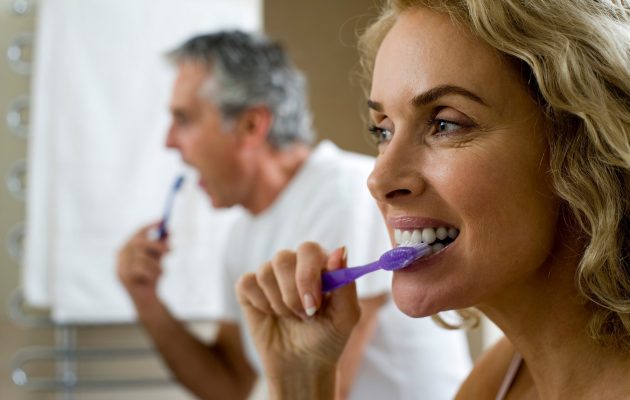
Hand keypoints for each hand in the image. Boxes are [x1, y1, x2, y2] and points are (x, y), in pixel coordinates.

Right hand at [117, 222, 169, 307]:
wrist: (148, 300)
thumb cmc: (152, 277)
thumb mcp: (158, 259)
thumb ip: (161, 245)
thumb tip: (169, 230)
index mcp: (127, 249)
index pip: (137, 233)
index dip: (150, 227)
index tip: (162, 222)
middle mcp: (120, 256)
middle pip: (138, 242)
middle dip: (157, 245)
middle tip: (171, 250)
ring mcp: (120, 266)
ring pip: (142, 257)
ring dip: (156, 265)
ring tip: (161, 273)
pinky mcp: (123, 277)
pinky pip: (141, 269)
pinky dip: (152, 273)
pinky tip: (153, 280)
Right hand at [236, 242, 360, 385]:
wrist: (302, 366)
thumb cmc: (327, 338)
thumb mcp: (346, 316)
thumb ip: (346, 283)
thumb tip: (340, 250)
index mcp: (320, 264)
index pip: (308, 249)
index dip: (308, 274)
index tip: (314, 303)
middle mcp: (295, 264)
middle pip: (283, 258)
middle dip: (292, 294)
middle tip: (304, 315)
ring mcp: (271, 274)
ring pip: (265, 272)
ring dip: (279, 303)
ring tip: (291, 317)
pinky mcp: (249, 288)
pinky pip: (247, 283)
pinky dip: (260, 304)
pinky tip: (271, 315)